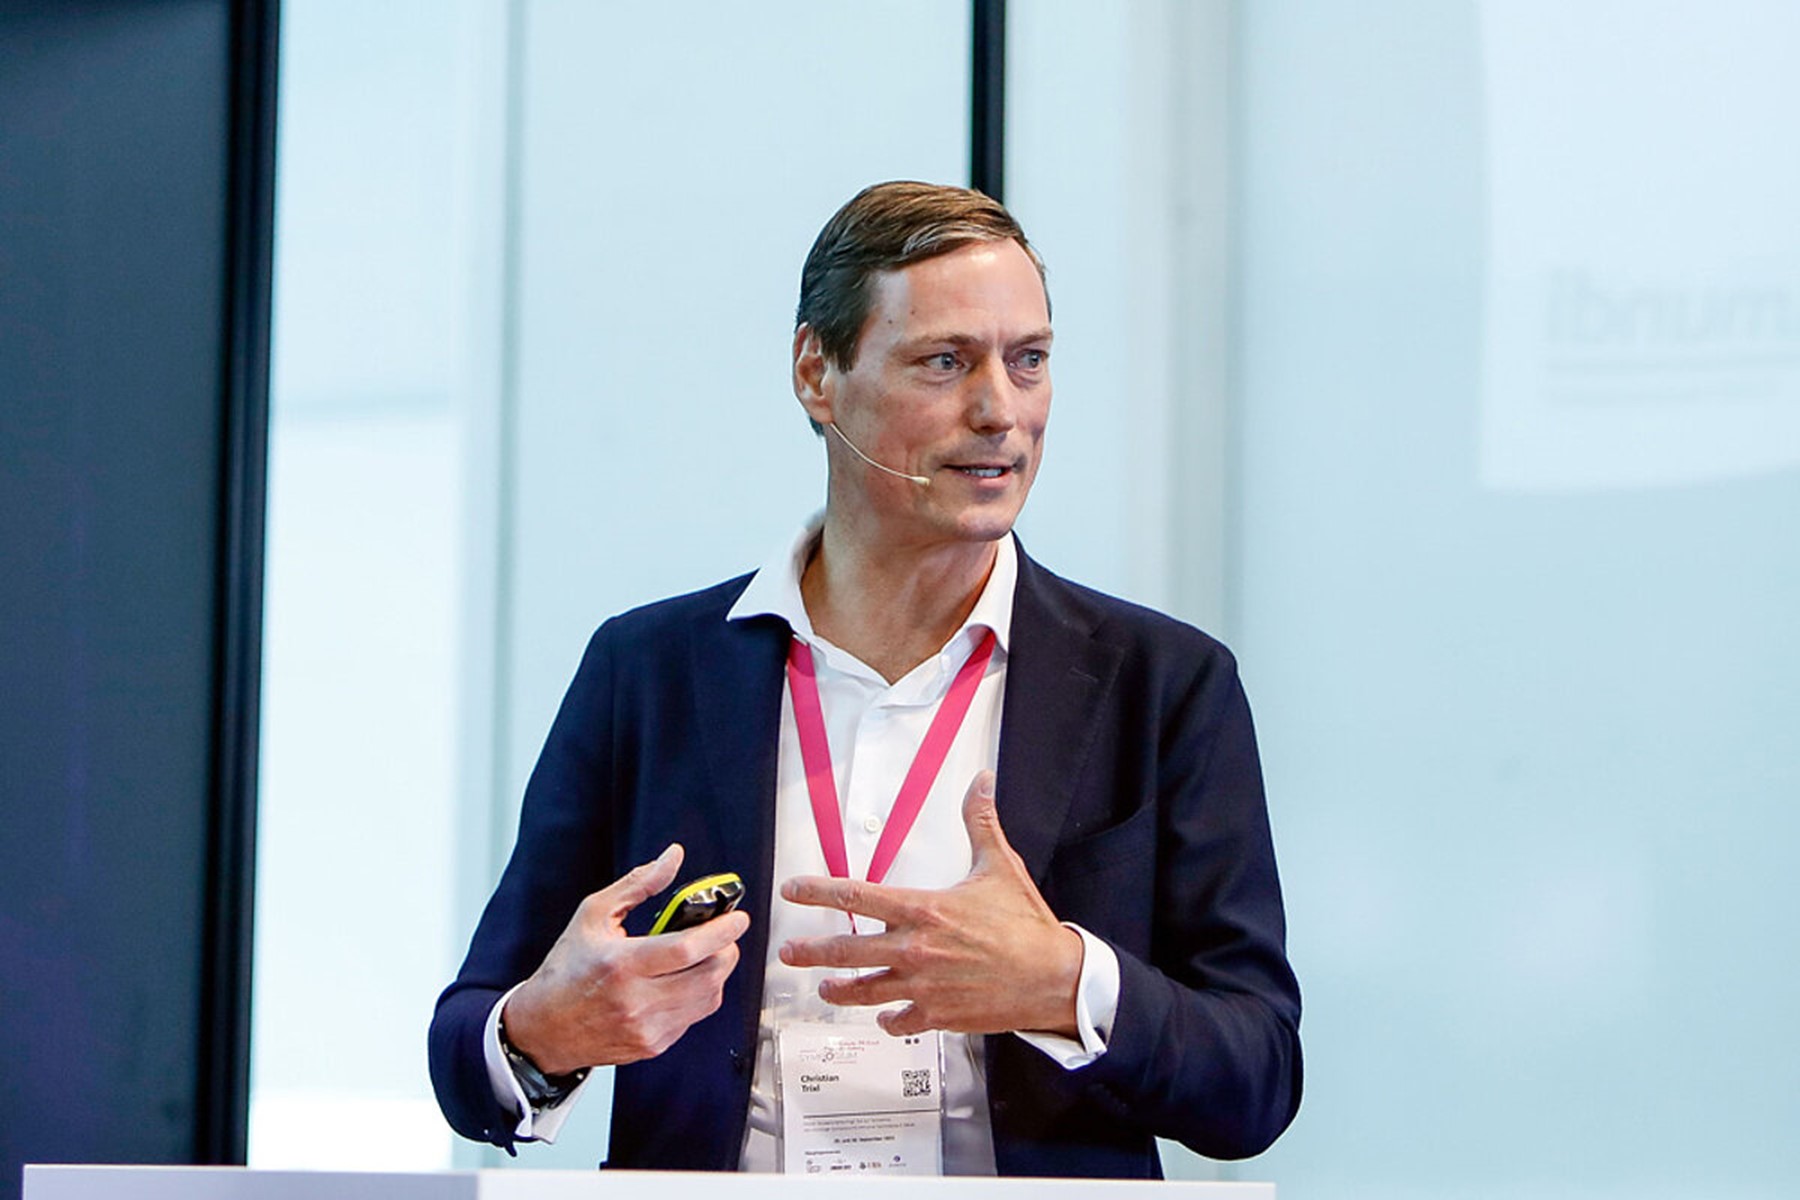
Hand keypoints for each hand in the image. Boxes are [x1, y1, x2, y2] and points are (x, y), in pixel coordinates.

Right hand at [502, 844, 750, 1074]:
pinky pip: (695, 1018)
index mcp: (621, 965)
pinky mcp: (653, 1045)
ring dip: (717, 972)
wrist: (543, 1028)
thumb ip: (638, 884)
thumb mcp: (593, 915)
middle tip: (724, 934)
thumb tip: (671, 860)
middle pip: (708, 975)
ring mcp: (647, 1028)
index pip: (687, 950)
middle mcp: (636, 1001)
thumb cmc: (566, 970)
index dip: (720, 931)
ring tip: (705, 954)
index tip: (737, 918)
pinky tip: (685, 980)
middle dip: (727, 949)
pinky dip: (701, 995)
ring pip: (709, 998)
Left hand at [777, 771, 1083, 1037]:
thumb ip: (980, 823)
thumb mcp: (1000, 866)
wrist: (1053, 978)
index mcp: (923, 909)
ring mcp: (921, 986)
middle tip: (789, 953)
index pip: (856, 894)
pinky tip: (884, 1017)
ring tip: (825, 990)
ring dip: (839, 991)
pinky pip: (898, 1021)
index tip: (793, 890)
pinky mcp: (936, 1015)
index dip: (817, 891)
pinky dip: (888, 1020)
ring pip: (864, 991)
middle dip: (810, 952)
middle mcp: (914, 949)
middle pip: (845, 950)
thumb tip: (981, 782)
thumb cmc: (1026, 925)